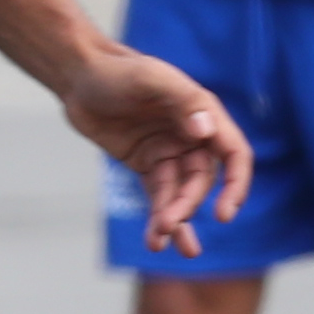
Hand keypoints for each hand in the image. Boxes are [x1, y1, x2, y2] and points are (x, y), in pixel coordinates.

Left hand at [63, 49, 252, 255]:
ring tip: (158, 242)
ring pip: (179, 195)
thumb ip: (182, 101)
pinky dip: (157, 218)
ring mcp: (169, 153)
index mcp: (203, 114)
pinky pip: (158, 197)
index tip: (224, 214)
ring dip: (173, 220)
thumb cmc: (116, 71)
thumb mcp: (149, 78)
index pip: (234, 155)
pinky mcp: (147, 165)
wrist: (78, 76)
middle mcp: (192, 136)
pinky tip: (154, 241)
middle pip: (200, 182)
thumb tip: (205, 131)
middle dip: (186, 206)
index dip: (235, 185)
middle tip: (166, 225)